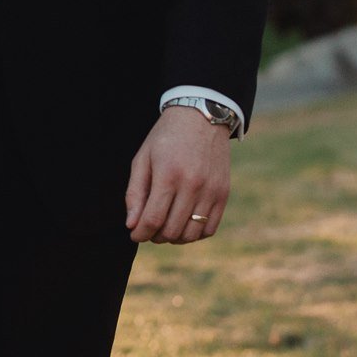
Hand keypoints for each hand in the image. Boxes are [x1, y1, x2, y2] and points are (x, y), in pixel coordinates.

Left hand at [126, 105, 232, 244]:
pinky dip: (195, 234)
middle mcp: (193, 186)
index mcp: (168, 175)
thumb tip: (132, 225)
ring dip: (174, 237)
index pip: (153, 218)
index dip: (141, 233)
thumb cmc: (165, 139)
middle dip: (155, 236)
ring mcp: (211, 191)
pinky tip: (183, 225)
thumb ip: (135, 193)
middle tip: (147, 229)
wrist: (200, 119)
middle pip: (172, 229)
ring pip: (192, 233)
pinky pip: (210, 228)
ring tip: (163, 227)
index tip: (134, 235)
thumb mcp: (142, 159)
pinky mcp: (223, 194)